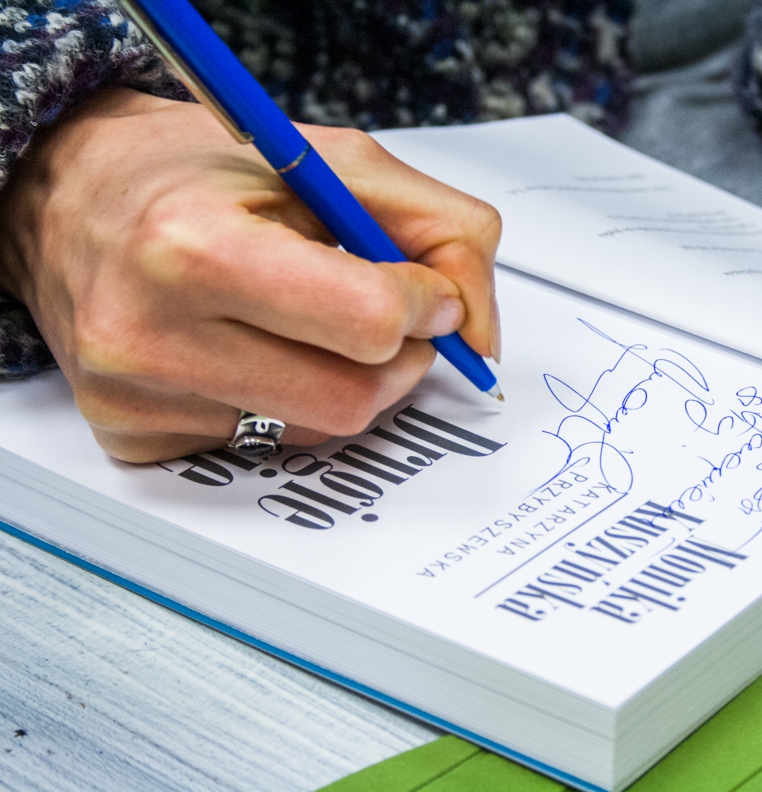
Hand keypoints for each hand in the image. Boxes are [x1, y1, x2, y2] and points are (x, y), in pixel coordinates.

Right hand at [0, 87, 500, 462]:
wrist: (69, 197)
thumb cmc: (196, 174)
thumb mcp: (332, 161)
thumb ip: (443, 228)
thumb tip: (481, 333)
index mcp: (195, 248)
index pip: (371, 322)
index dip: (425, 304)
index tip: (425, 290)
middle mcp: (151, 334)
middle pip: (356, 397)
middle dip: (398, 357)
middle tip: (379, 315)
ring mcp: (138, 399)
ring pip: (321, 432)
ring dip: (348, 380)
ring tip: (300, 321)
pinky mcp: (134, 439)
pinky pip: (268, 448)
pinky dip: (287, 404)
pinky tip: (248, 352)